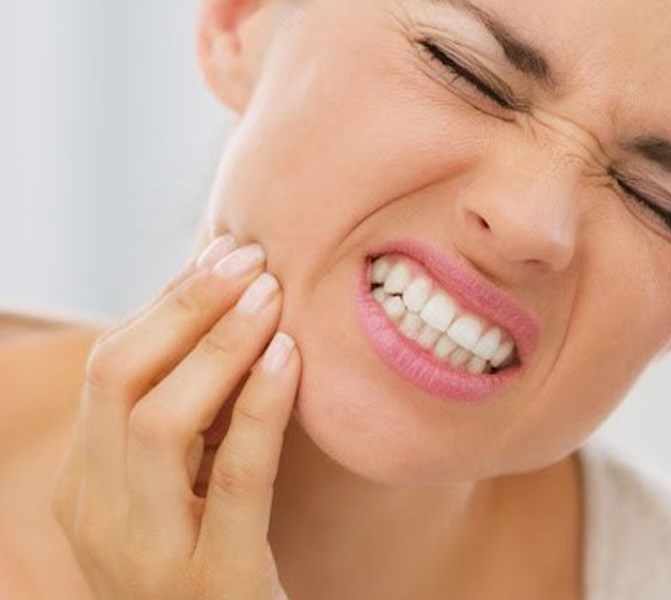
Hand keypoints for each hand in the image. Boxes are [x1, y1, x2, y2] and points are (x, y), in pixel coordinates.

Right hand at [51, 235, 299, 599]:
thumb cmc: (215, 560)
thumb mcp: (181, 488)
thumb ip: (190, 416)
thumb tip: (226, 305)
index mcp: (84, 486)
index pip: (110, 371)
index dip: (166, 304)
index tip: (222, 253)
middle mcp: (97, 517)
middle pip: (118, 380)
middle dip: (185, 307)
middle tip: (249, 257)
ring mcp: (147, 555)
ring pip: (161, 423)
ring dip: (219, 346)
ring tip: (271, 295)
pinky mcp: (212, 582)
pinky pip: (234, 478)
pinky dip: (258, 409)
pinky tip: (288, 359)